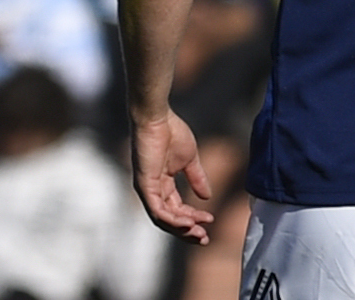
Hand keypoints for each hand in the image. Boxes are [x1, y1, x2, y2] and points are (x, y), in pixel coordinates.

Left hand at [130, 112, 213, 243]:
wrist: (158, 117)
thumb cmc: (171, 132)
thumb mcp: (190, 160)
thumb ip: (197, 178)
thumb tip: (207, 196)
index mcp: (162, 183)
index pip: (177, 208)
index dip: (193, 216)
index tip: (210, 219)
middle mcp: (152, 189)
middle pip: (169, 218)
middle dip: (188, 229)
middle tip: (204, 237)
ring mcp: (147, 188)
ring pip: (163, 219)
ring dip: (181, 228)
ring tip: (198, 232)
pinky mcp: (144, 185)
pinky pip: (157, 210)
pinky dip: (172, 219)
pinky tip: (188, 221)